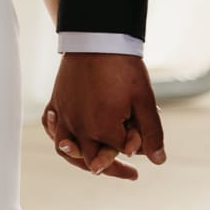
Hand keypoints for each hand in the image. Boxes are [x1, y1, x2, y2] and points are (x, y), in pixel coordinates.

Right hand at [45, 54, 164, 180]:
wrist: (97, 37)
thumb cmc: (123, 67)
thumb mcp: (144, 99)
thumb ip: (151, 132)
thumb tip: (158, 161)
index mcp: (102, 129)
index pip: (118, 152)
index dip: (133, 147)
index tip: (140, 142)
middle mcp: (79, 127)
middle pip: (90, 159)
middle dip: (108, 165)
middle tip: (127, 172)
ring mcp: (64, 115)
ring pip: (66, 149)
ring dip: (81, 158)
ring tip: (94, 162)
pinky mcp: (56, 102)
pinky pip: (51, 128)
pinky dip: (59, 137)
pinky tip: (69, 139)